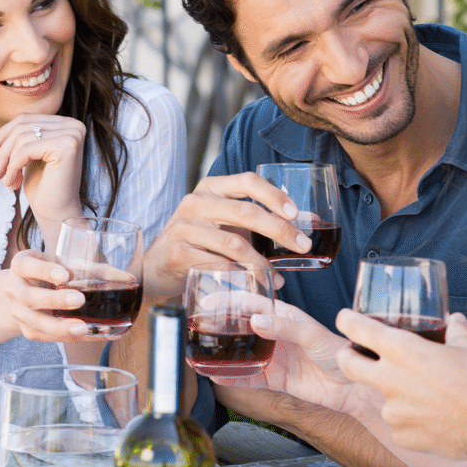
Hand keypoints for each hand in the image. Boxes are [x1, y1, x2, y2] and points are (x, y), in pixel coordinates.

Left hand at [0, 115, 85, 230]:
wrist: (58, 213)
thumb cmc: (43, 187)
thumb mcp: (29, 155)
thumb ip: (21, 136)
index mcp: (67, 124)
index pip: (25, 119)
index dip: (1, 134)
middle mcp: (74, 125)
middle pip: (22, 125)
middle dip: (1, 149)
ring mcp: (72, 134)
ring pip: (21, 136)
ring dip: (6, 161)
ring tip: (4, 181)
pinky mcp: (67, 146)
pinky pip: (26, 149)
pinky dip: (12, 167)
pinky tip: (11, 183)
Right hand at [1, 249, 109, 342]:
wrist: (26, 290)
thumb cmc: (52, 272)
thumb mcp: (65, 263)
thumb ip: (94, 269)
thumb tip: (129, 278)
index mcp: (21, 266)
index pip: (25, 266)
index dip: (44, 271)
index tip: (64, 275)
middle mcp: (14, 290)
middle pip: (29, 298)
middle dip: (54, 300)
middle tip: (79, 300)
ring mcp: (19, 313)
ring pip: (36, 324)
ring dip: (60, 327)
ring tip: (84, 328)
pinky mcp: (29, 330)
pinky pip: (48, 338)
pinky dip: (71, 338)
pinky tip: (94, 336)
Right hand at [142, 172, 310, 300]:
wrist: (157, 269)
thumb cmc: (201, 243)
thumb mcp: (227, 225)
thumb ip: (261, 223)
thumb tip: (309, 224)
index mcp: (212, 188)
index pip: (248, 181)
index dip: (274, 195)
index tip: (297, 214)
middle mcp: (196, 201)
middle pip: (245, 212)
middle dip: (280, 230)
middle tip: (302, 246)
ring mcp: (184, 226)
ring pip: (233, 243)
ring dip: (262, 262)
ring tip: (279, 276)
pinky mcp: (178, 252)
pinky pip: (217, 265)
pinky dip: (240, 277)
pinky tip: (254, 285)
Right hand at [214, 301, 374, 416]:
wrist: (352, 386)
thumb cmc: (338, 352)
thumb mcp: (312, 334)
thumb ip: (285, 327)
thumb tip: (255, 320)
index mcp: (284, 316)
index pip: (251, 303)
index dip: (229, 301)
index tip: (208, 301)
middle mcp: (275, 334)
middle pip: (240, 328)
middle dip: (218, 328)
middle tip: (196, 329)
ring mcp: (273, 356)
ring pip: (240, 353)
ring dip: (221, 354)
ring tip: (198, 354)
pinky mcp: (274, 378)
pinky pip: (248, 377)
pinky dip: (232, 377)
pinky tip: (215, 375)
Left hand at [335, 311, 466, 458]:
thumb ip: (456, 330)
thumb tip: (454, 320)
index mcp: (402, 351)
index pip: (358, 329)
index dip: (347, 320)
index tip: (345, 318)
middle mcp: (389, 380)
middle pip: (348, 364)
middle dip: (347, 356)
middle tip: (355, 354)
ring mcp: (393, 411)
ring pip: (381, 398)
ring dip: (393, 394)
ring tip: (422, 395)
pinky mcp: (401, 436)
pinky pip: (399, 425)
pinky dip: (410, 420)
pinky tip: (432, 418)